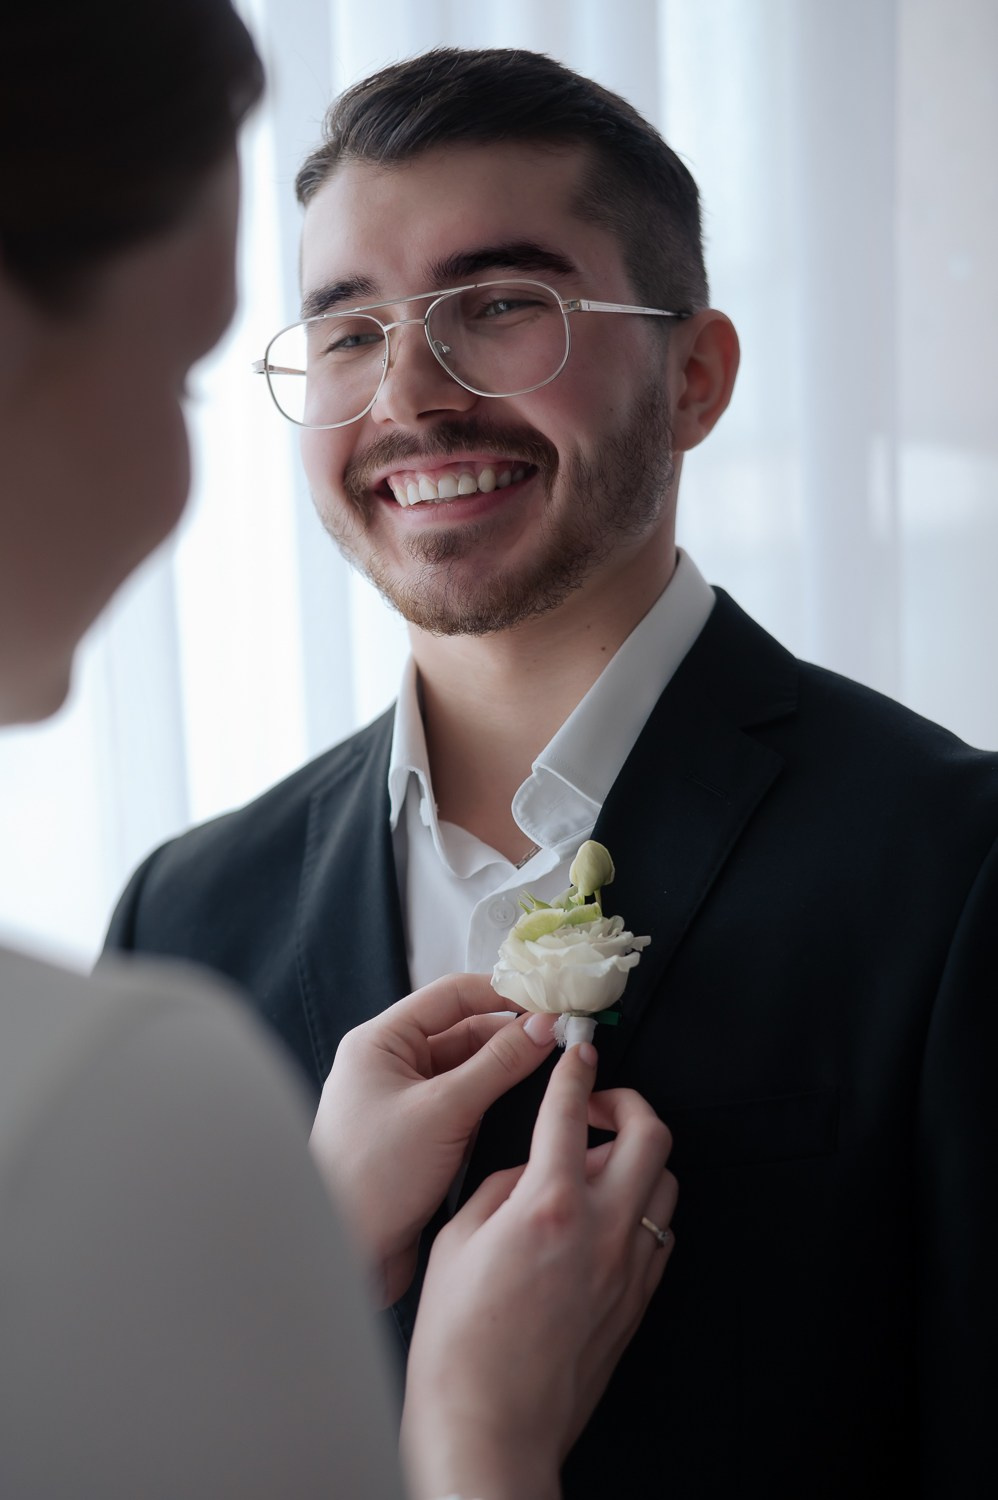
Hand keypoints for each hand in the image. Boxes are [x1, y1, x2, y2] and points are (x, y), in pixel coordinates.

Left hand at [309, 973, 558, 1304]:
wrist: (344, 1255)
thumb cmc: (374, 1176)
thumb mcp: (443, 1111)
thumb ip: (498, 1064)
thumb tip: (546, 1026)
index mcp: (381, 1042)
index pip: (452, 995)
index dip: (504, 993)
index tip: (553, 1002)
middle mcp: (392, 1065)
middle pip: (464, 1031)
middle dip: (513, 1035)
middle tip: (566, 1039)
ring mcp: (408, 1103)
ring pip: (470, 1071)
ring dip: (508, 1070)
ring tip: (558, 1070)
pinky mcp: (421, 1138)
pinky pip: (467, 1105)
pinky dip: (497, 1102)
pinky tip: (531, 1107)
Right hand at [400, 1042, 675, 1499]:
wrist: (490, 1427)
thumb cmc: (458, 1346)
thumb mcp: (455, 1243)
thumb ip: (498, 1189)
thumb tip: (527, 1169)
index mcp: (548, 1205)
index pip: (571, 1110)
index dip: (575, 1069)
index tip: (577, 1053)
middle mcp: (601, 1229)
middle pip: (650, 1134)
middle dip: (627, 1102)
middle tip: (597, 1106)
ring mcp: (627, 1266)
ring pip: (665, 1182)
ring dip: (638, 1157)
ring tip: (599, 1164)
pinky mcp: (638, 1301)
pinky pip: (660, 1233)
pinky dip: (641, 1209)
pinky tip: (608, 1218)